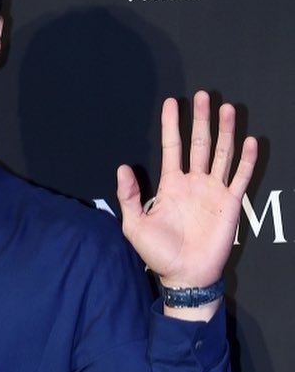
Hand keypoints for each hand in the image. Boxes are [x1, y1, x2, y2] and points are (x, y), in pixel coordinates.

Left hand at [116, 90, 257, 291]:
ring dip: (225, 132)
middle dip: (201, 119)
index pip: (171, 148)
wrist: (184, 275)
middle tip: (204, 95)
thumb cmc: (158, 254)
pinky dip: (246, 160)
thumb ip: (129, 196)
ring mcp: (213, 191)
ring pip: (221, 154)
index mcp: (171, 185)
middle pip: (198, 143)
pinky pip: (240, 177)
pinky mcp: (230, 203)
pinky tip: (249, 141)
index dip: (171, 126)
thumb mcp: (135, 225)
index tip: (171, 103)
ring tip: (227, 108)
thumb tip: (122, 168)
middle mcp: (193, 183)